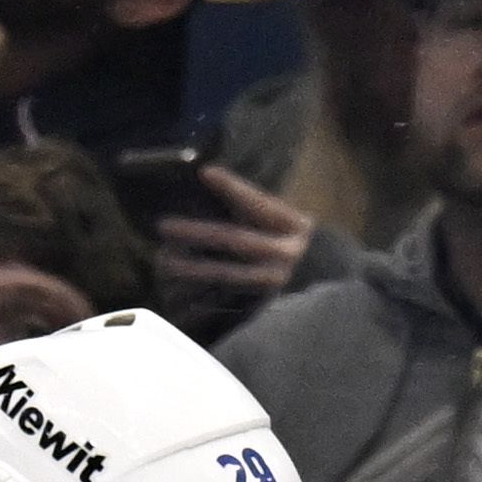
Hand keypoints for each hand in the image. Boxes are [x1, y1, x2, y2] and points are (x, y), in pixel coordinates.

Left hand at [152, 166, 317, 311]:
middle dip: (197, 233)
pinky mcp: (263, 308)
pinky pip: (226, 305)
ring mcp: (273, 283)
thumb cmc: (290, 244)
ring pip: (227, 275)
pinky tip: (175, 295)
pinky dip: (199, 300)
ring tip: (163, 262)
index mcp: (291, 226)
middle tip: (164, 226)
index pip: (260, 204)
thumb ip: (248, 202)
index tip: (205, 173)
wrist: (317, 286)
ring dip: (192, 269)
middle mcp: (284, 254)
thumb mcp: (281, 219)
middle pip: (236, 240)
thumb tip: (204, 174)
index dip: (233, 188)